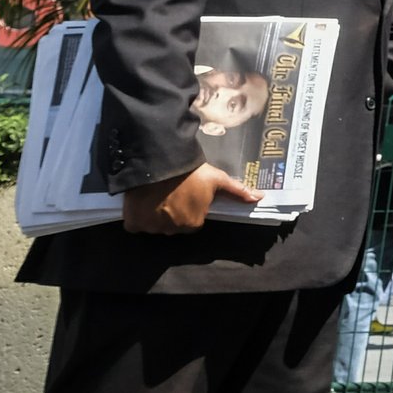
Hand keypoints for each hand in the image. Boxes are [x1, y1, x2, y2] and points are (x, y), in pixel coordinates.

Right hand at [121, 163, 260, 234]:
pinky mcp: (133, 223)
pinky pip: (136, 226)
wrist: (159, 162)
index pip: (193, 223)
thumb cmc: (191, 172)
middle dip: (175, 214)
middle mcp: (172, 230)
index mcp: (193, 223)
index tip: (188, 196)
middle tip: (173, 194)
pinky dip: (138, 218)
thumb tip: (259, 198)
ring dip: (156, 216)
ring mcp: (152, 228)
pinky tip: (143, 203)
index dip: (192, 210)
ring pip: (155, 226)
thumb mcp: (217, 179)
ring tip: (158, 195)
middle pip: (174, 226)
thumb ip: (237, 191)